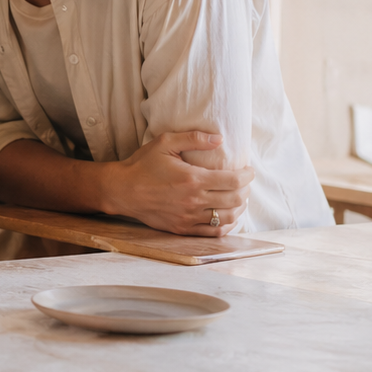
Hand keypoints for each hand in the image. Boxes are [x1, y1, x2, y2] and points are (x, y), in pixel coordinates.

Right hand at [101, 131, 253, 236]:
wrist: (122, 190)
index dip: (247, 176)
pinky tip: (227, 217)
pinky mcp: (182, 229)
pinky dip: (226, 225)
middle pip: (235, 200)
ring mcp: (189, 218)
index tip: (249, 170)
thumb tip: (220, 139)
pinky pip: (214, 233)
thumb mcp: (165, 143)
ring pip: (227, 218)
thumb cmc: (142, 165)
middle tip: (244, 183)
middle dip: (246, 190)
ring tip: (239, 198)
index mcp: (192, 179)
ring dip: (239, 208)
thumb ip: (193, 138)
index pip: (233, 181)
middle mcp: (194, 201)